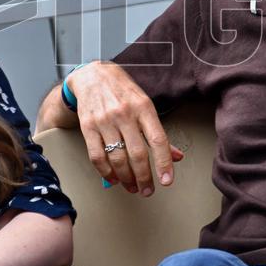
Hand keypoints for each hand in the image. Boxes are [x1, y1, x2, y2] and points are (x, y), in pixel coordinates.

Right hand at [67, 61, 183, 195]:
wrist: (92, 75)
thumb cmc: (123, 91)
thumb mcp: (145, 105)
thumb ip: (158, 132)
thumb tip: (177, 156)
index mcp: (143, 107)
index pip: (158, 139)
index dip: (164, 163)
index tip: (167, 181)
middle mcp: (124, 114)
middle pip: (137, 153)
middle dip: (144, 178)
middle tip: (147, 190)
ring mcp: (104, 120)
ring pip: (117, 158)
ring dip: (126, 178)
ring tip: (132, 186)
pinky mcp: (88, 126)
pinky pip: (97, 156)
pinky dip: (106, 172)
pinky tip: (113, 178)